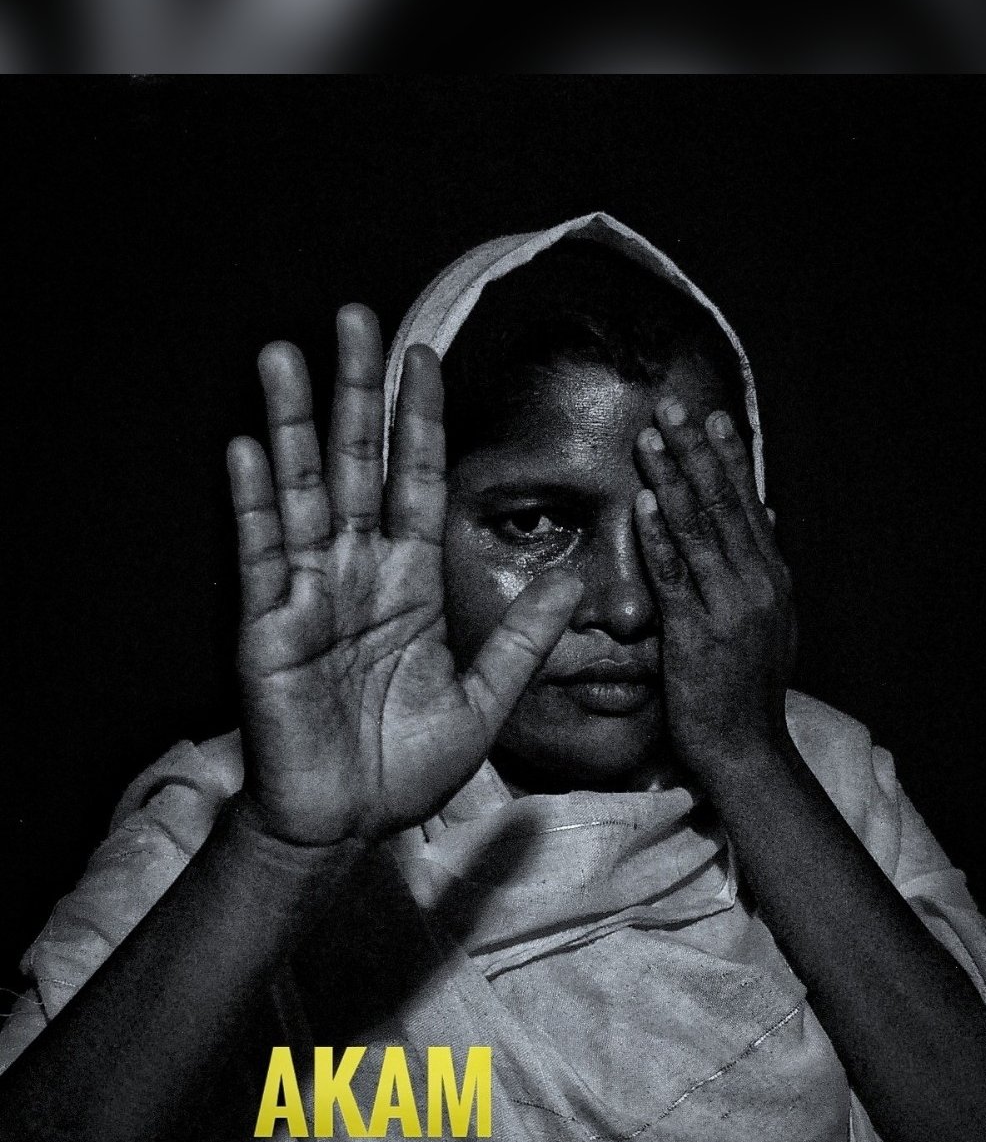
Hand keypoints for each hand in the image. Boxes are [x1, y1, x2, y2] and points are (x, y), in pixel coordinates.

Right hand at [226, 307, 582, 846]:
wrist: (345, 826)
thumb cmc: (404, 765)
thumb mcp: (484, 700)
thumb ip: (525, 639)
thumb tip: (581, 582)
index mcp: (410, 581)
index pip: (418, 478)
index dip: (421, 418)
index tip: (424, 355)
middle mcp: (358, 570)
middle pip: (357, 461)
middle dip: (356, 389)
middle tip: (355, 315)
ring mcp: (309, 591)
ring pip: (302, 488)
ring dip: (293, 421)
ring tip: (286, 352)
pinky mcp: (268, 624)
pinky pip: (262, 553)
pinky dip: (255, 500)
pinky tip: (249, 447)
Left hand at [632, 400, 796, 781]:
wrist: (747, 748)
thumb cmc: (749, 686)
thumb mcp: (773, 620)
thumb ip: (767, 566)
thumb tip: (772, 515)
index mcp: (773, 577)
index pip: (749, 504)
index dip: (729, 457)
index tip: (712, 417)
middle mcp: (757, 583)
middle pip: (724, 503)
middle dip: (696, 451)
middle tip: (673, 406)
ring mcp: (728, 606)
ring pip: (698, 529)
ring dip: (673, 478)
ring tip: (650, 438)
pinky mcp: (697, 632)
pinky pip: (675, 574)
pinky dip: (659, 534)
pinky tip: (644, 502)